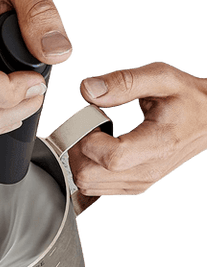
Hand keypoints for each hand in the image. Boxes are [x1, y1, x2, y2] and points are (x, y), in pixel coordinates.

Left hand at [69, 61, 206, 195]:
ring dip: (81, 158)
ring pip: (87, 184)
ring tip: (97, 136)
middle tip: (91, 126)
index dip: (89, 138)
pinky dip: (88, 168)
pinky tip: (99, 149)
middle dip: (79, 148)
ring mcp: (138, 182)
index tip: (93, 119)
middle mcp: (146, 172)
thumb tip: (88, 89)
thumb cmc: (188, 100)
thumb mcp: (162, 78)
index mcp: (157, 146)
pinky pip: (94, 187)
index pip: (110, 157)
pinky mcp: (132, 186)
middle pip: (89, 175)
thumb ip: (124, 82)